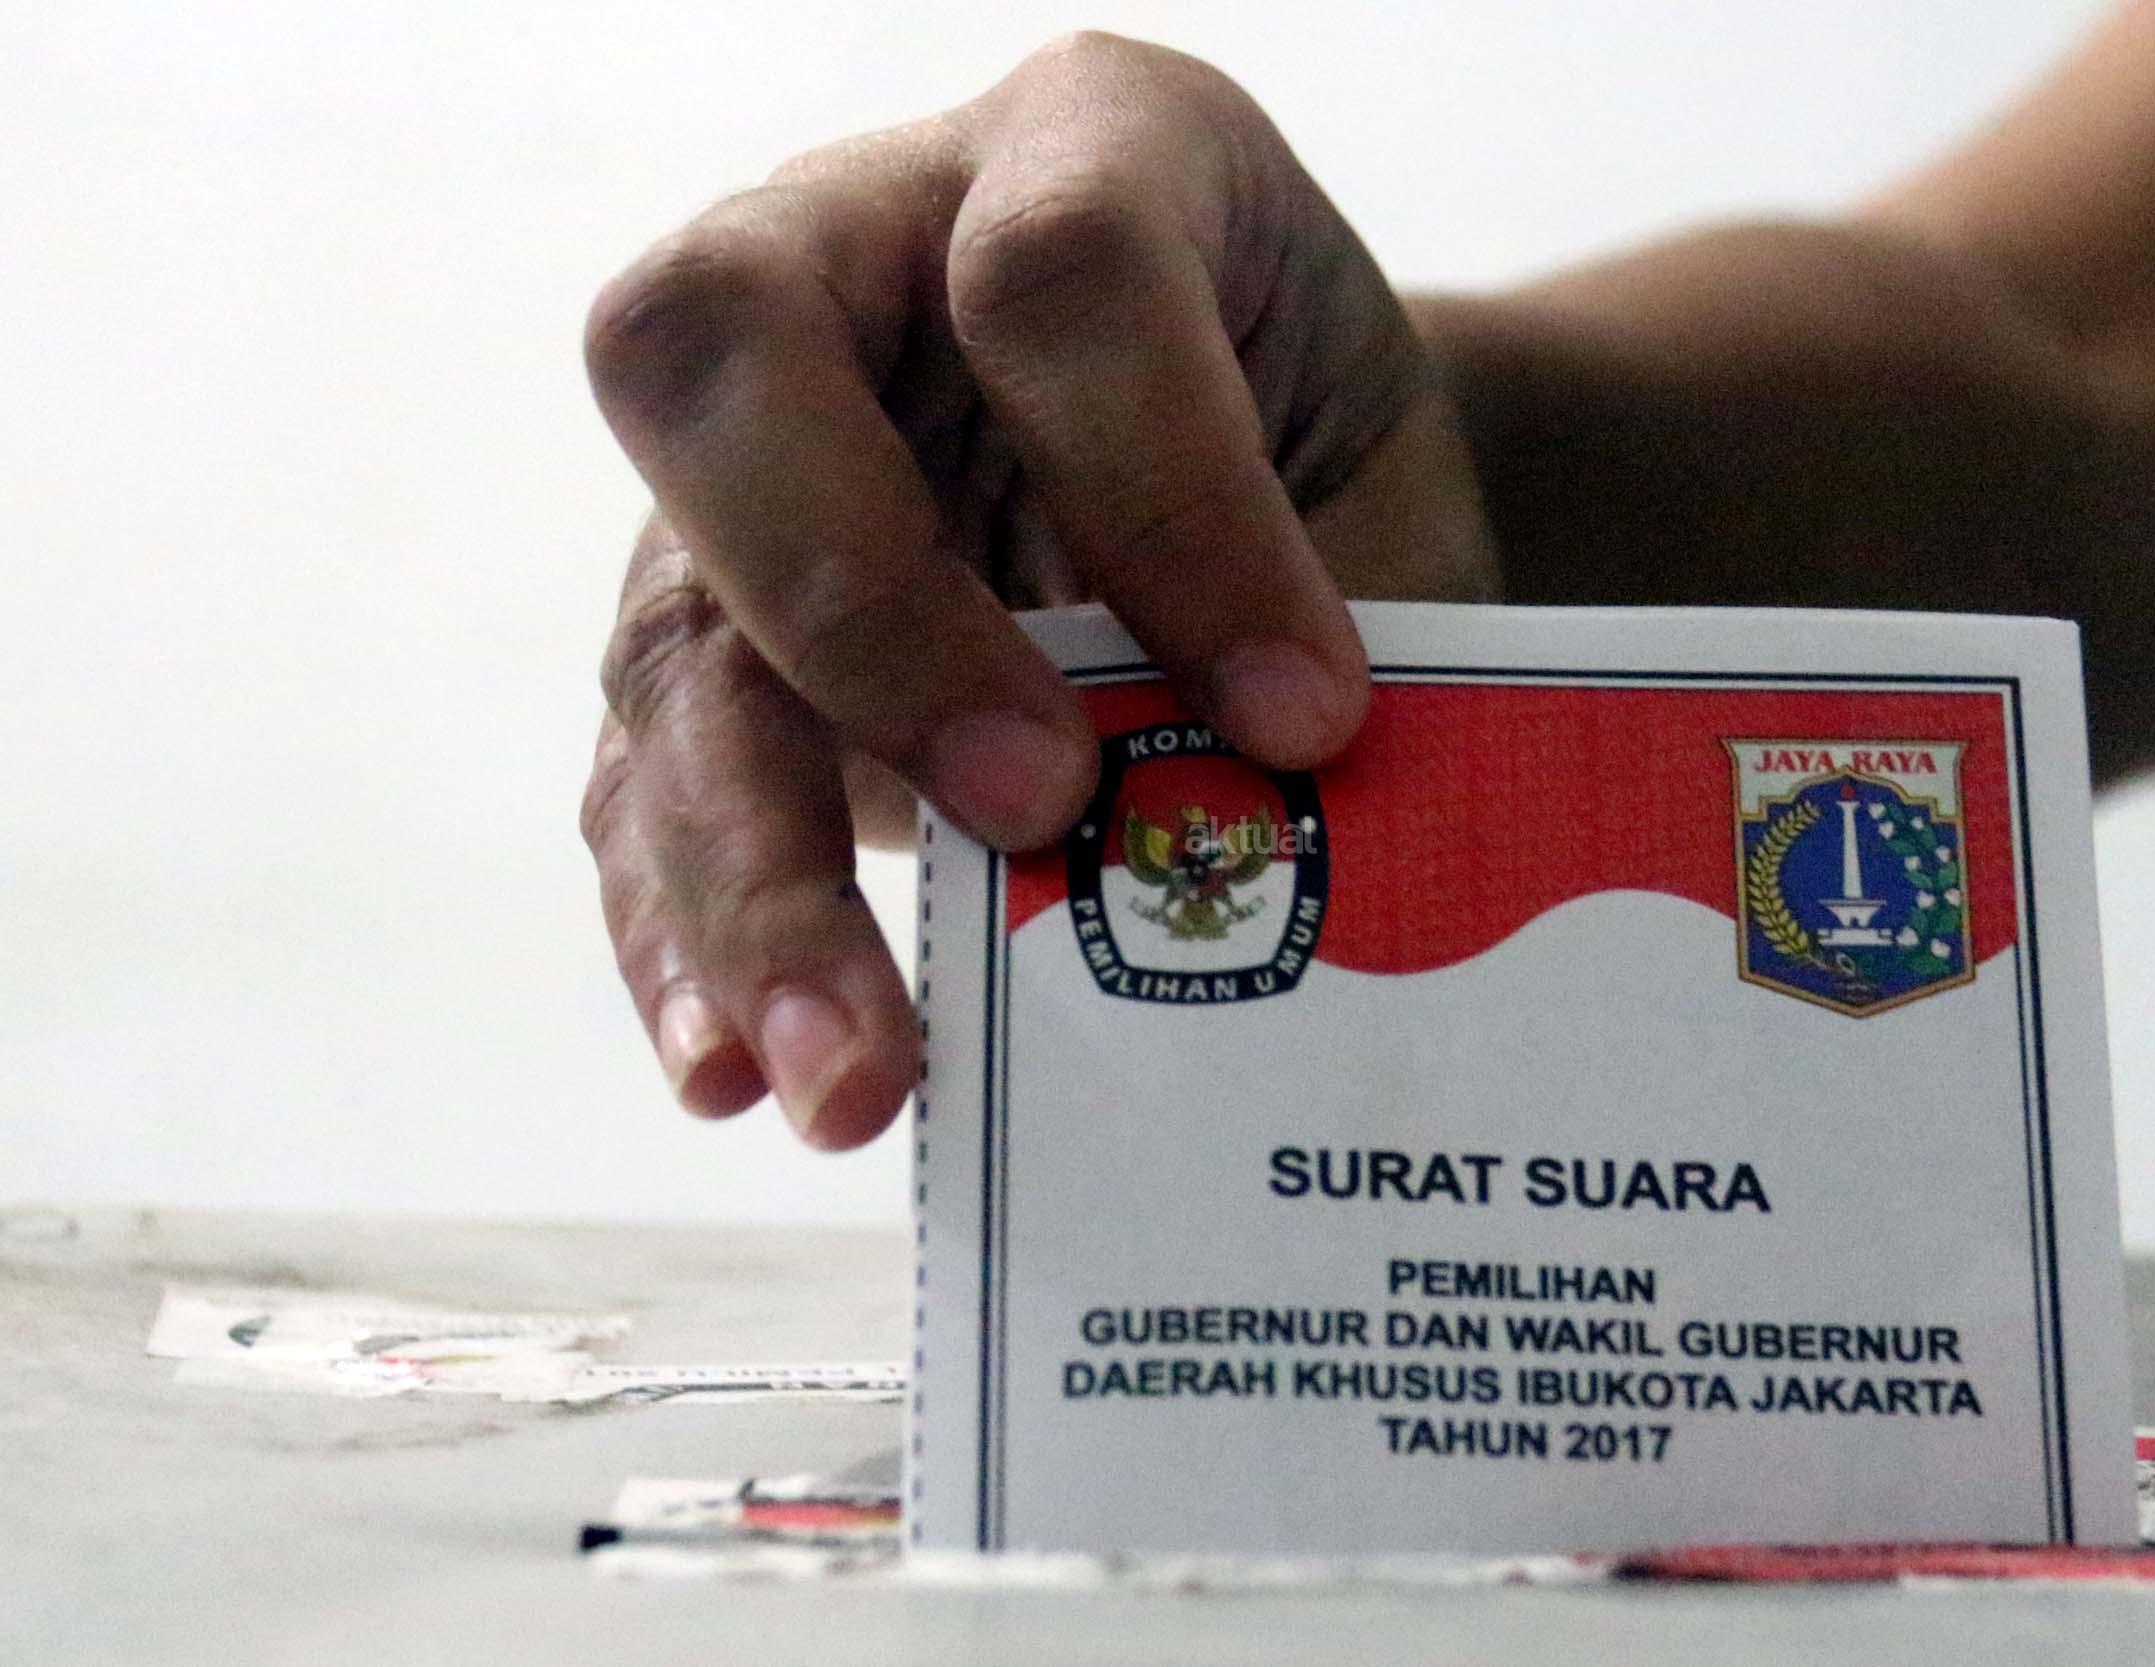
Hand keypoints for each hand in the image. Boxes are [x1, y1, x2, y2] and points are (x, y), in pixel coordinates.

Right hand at [579, 34, 1496, 1150]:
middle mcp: (864, 259)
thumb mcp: (1380, 483)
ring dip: (750, 864)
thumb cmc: (1345, 465)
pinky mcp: (709, 632)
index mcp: (1082, 147)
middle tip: (1030, 809)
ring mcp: (760, 455)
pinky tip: (744, 1067)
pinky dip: (693, 930)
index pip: (1060, 273)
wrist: (1289, 473)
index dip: (1171, 496)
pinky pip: (644, 772)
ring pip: (669, 620)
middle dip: (866, 608)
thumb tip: (1241, 854)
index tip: (1309, 716)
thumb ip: (1319, 610)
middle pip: (723, 354)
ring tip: (849, 1077)